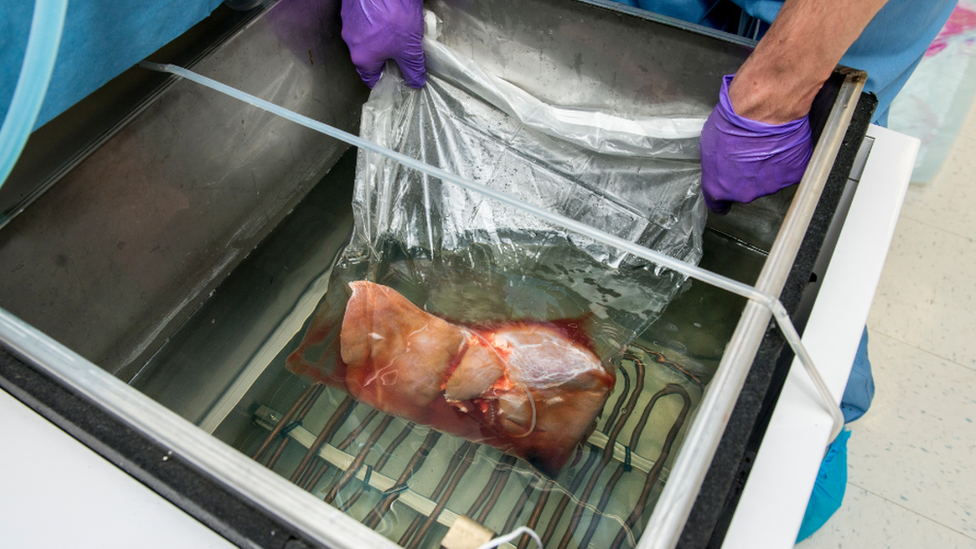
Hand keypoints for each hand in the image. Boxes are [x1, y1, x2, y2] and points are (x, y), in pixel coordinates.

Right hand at [340, 0, 425, 88]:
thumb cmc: (394, 17)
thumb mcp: (410, 48)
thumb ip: (412, 68)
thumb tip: (415, 81)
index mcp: (362, 58)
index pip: (370, 78)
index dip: (385, 80)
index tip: (395, 79)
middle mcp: (351, 42)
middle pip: (368, 57)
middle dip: (384, 57)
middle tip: (401, 54)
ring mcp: (349, 22)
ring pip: (365, 37)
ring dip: (379, 38)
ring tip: (398, 32)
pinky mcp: (351, 6)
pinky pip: (364, 20)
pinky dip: (374, 21)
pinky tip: (389, 16)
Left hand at [698, 75, 812, 213]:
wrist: (764, 109)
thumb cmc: (734, 121)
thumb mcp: (709, 144)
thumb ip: (715, 164)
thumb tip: (720, 164)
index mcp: (719, 187)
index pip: (717, 204)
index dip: (721, 198)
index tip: (724, 195)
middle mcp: (745, 193)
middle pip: (745, 191)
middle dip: (746, 176)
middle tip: (749, 154)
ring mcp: (770, 186)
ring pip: (768, 182)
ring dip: (767, 168)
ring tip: (766, 145)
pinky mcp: (793, 175)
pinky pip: (789, 171)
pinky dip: (787, 162)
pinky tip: (782, 146)